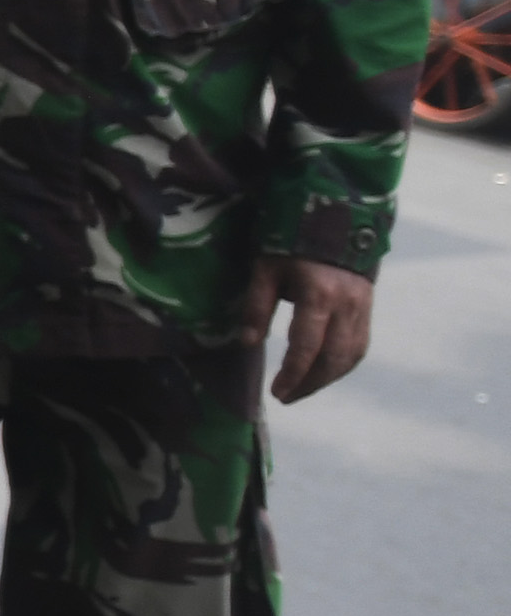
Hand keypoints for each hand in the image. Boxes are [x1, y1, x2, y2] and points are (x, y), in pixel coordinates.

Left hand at [244, 254, 373, 402]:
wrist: (336, 218)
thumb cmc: (292, 243)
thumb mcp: (266, 269)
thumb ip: (257, 305)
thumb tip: (247, 343)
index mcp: (319, 294)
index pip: (307, 346)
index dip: (293, 373)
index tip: (277, 392)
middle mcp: (347, 304)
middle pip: (334, 357)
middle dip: (310, 383)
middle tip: (286, 397)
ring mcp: (362, 307)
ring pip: (351, 355)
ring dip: (327, 379)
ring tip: (301, 390)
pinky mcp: (368, 308)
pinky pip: (360, 345)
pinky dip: (342, 365)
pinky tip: (323, 373)